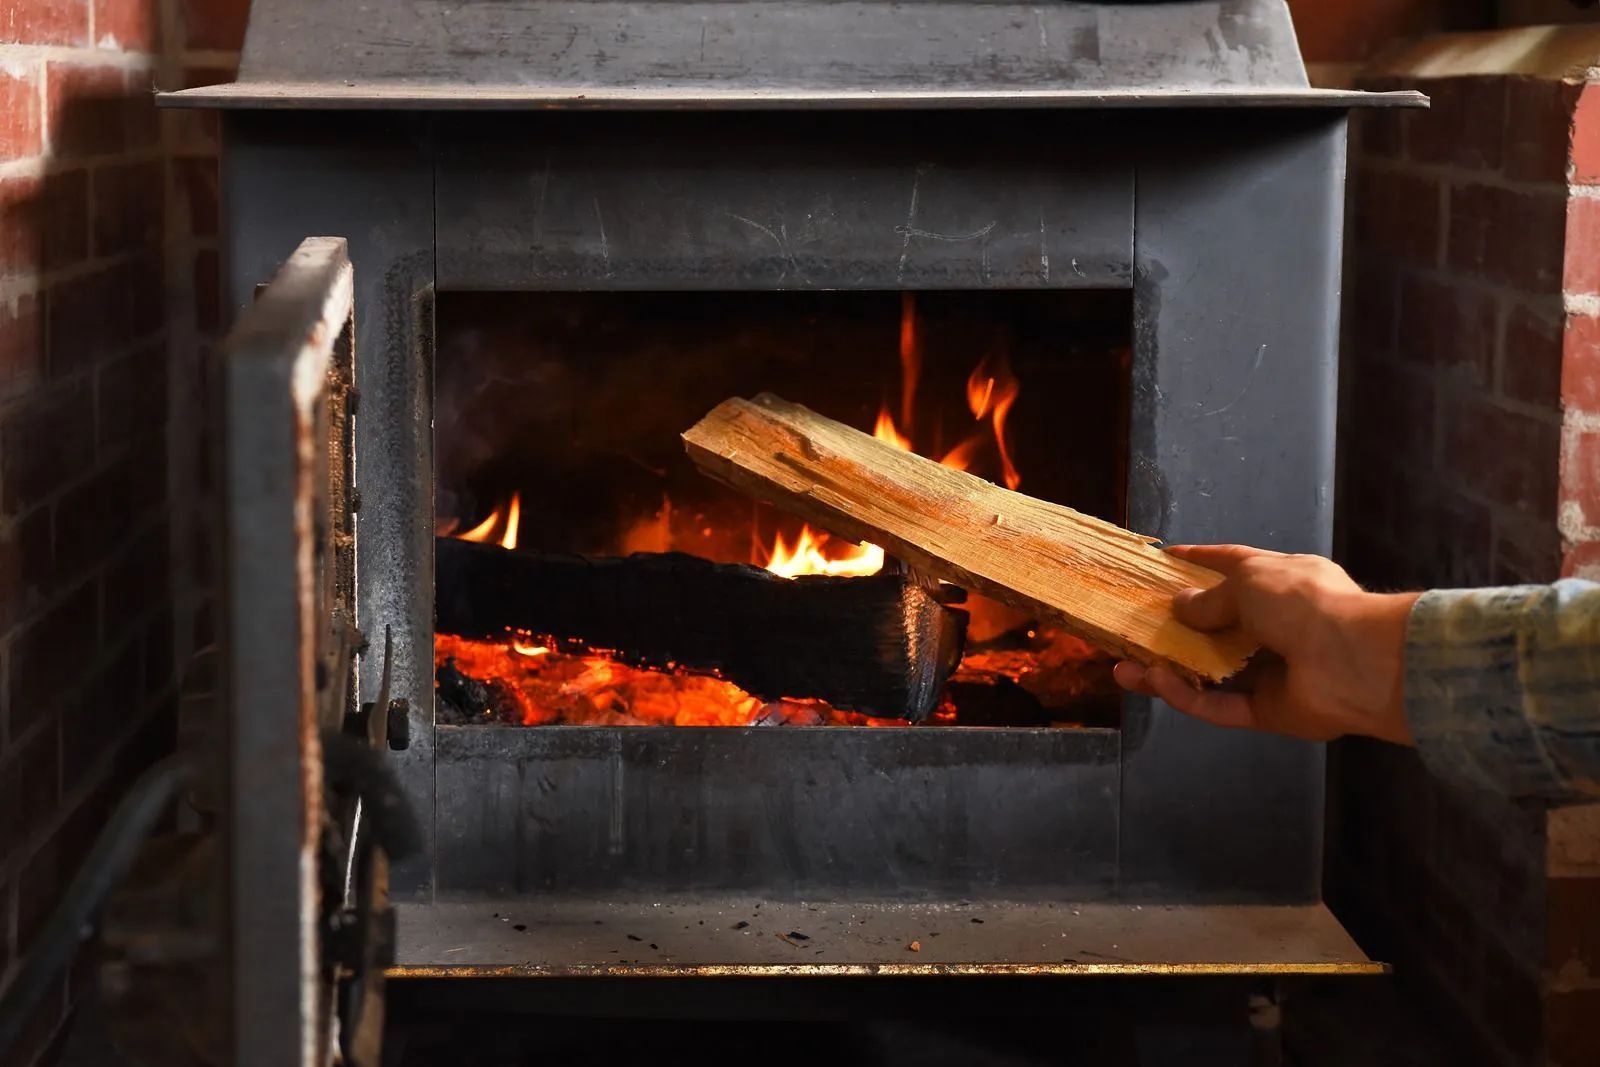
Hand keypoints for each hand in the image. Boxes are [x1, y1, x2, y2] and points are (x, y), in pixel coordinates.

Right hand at [1113, 546, 1418, 743]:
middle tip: (1131, 630)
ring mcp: (1271, 671)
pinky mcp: (1266, 711)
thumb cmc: (1305, 603)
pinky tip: (1156, 682)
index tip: (1162, 562)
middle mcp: (1275, 625)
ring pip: (1208, 673)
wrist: (1355, 661)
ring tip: (1123, 668)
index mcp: (1281, 583)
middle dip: (1170, 630)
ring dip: (1167, 670)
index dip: (1197, 563)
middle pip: (1213, 629)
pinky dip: (1188, 695)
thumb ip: (1210, 599)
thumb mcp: (1249, 581)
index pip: (1232, 567)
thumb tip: (1181, 607)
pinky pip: (1219, 705)